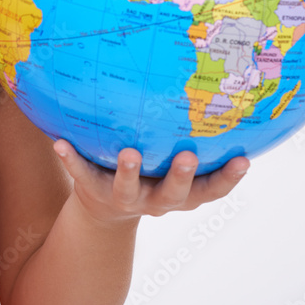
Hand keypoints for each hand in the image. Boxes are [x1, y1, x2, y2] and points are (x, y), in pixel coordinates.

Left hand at [52, 140, 249, 225]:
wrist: (105, 209)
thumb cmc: (151, 175)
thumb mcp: (173, 166)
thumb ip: (194, 141)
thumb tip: (223, 96)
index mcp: (181, 194)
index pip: (212, 190)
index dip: (229, 179)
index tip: (244, 160)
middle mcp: (156, 200)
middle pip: (174, 194)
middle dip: (182, 177)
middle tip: (189, 157)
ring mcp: (124, 197)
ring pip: (128, 189)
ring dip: (129, 172)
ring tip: (129, 153)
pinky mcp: (92, 189)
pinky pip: (81, 173)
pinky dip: (71, 158)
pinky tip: (60, 142)